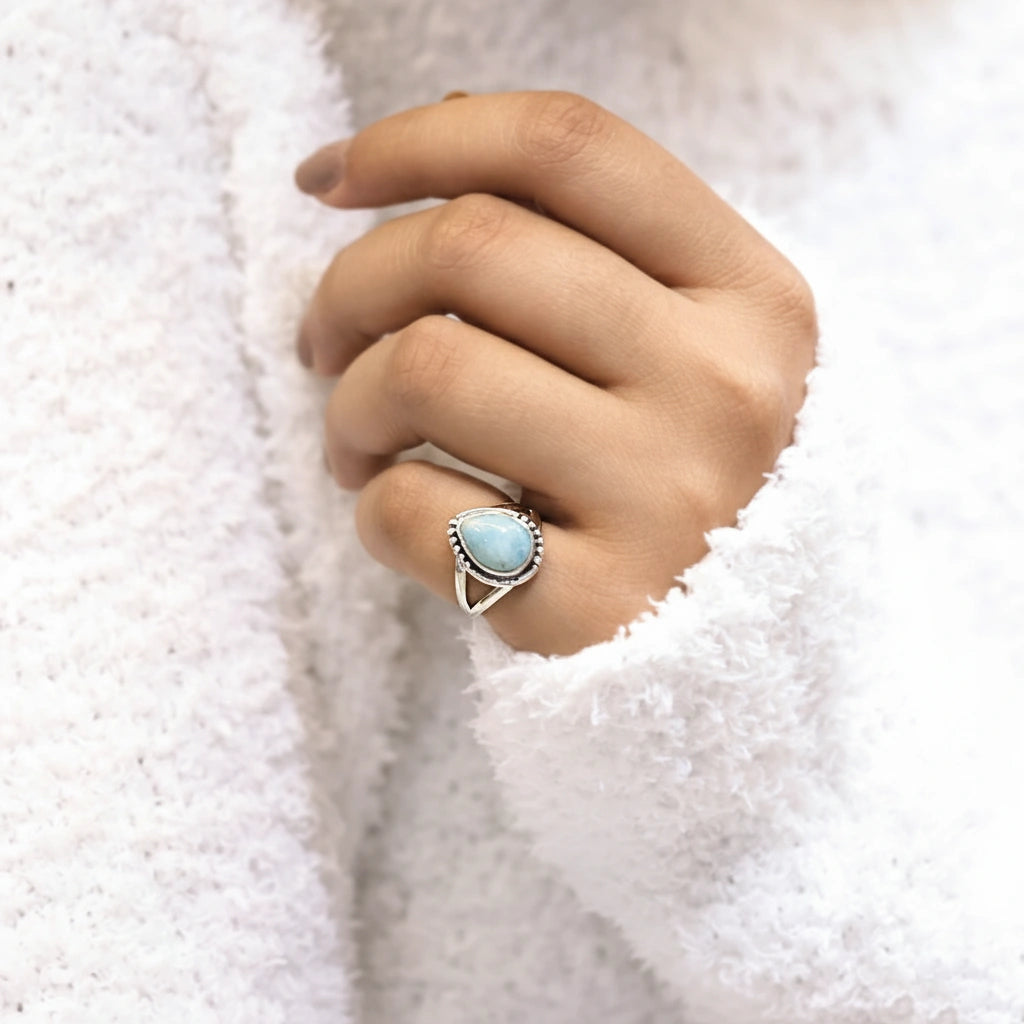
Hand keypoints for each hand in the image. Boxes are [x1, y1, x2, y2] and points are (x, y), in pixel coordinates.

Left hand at [294, 91, 815, 654]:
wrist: (739, 643)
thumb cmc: (676, 467)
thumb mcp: (681, 336)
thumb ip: (584, 235)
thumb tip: (441, 119)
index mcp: (751, 295)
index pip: (566, 148)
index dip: (418, 137)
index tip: (329, 180)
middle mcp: (724, 387)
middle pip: (472, 244)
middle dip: (351, 282)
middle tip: (325, 341)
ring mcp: (670, 503)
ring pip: (427, 369)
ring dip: (348, 400)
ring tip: (357, 439)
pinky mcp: (599, 610)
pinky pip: (416, 516)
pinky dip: (371, 505)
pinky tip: (399, 513)